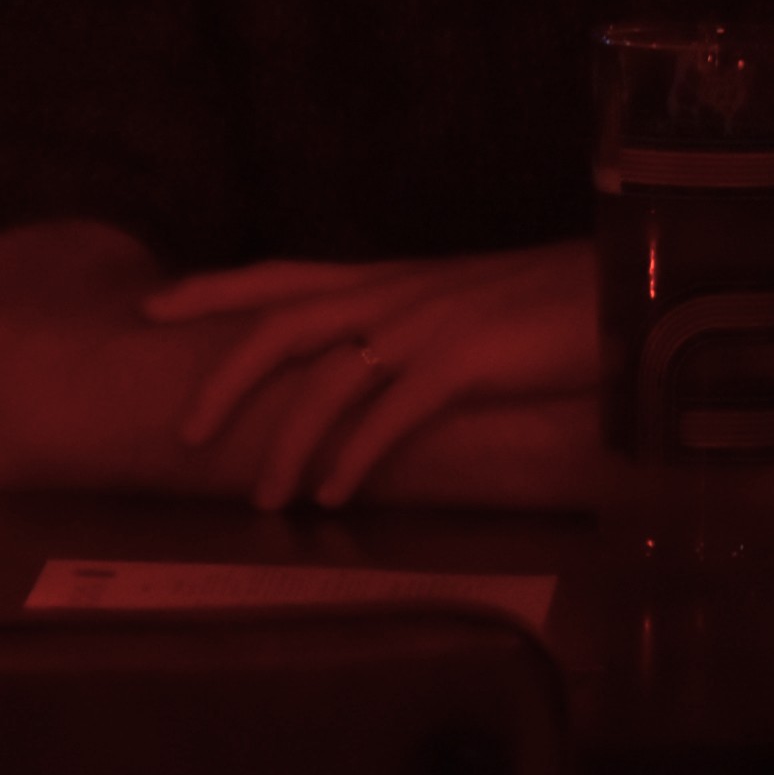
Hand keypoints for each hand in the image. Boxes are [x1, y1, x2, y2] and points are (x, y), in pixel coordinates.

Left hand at [144, 243, 595, 509]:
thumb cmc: (546, 304)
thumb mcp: (459, 307)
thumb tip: (366, 374)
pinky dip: (355, 458)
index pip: (280, 275)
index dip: (213, 288)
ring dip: (287, 444)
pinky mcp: (466, 359)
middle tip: (182, 433)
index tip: (152, 306)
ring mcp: (427, 324)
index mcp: (388, 278)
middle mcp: (393, 293)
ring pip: (328, 381)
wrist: (622, 286)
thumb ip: (406, 333)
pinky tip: (331, 496)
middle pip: (281, 325)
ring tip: (263, 499)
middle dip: (223, 376)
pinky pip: (394, 415)